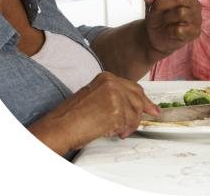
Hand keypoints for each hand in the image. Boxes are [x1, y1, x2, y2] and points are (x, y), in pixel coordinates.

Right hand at [27, 72, 159, 155]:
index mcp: (106, 77)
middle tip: (150, 116)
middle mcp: (112, 83)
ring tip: (117, 131)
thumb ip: (113, 95)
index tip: (150, 106)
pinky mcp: (116, 111)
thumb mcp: (94, 96)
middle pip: (138, 97)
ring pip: (134, 113)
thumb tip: (131, 104)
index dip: (144, 98)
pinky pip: (126, 124)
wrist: (58, 127)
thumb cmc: (71, 116)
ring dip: (128, 125)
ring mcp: (115, 95)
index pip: (133, 87)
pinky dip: (118, 131)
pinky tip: (106, 131)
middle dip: (144, 110)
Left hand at [139, 0, 201, 54]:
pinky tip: (170, 31)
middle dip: (162, 3)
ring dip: (167, 17)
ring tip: (165, 20)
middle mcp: (194, 3)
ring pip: (180, 13)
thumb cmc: (159, 18)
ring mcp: (196, 18)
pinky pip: (179, 29)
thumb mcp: (151, 6)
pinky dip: (170, 31)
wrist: (158, 37)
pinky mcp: (194, 32)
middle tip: (153, 9)